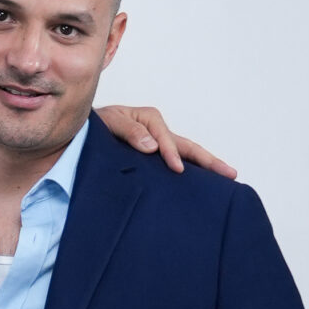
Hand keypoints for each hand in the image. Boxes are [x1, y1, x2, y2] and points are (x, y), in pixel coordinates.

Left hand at [93, 105, 236, 176]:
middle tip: (230, 174)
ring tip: (225, 180)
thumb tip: (152, 146)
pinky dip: (190, 174)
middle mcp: (158, 132)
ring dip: (205, 168)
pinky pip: (175, 165)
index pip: (167, 139)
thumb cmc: (92, 127)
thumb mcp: (108, 123)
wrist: (78, 138)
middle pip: (188, 147)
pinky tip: (201, 187)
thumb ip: (128, 131)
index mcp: (149, 120)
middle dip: (209, 161)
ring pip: (186, 157)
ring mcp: (158, 147)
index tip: (176, 170)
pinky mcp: (153, 161)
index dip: (172, 154)